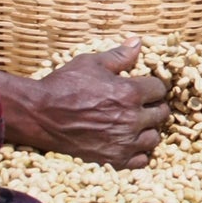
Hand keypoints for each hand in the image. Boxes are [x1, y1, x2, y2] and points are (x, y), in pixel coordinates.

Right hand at [2, 40, 170, 170]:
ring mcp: (123, 142)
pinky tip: (128, 143)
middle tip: (141, 105)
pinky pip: (141, 160)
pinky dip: (138, 153)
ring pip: (154, 138)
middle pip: (162, 114)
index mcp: (130, 93)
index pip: (160, 89)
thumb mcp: (91, 63)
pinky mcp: (113, 159)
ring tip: (136, 125)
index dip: (153, 86)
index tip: (144, 87)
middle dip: (154, 107)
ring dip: (148, 130)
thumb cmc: (64, 85)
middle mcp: (131, 119)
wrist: (39, 115)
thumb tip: (138, 42)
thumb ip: (119, 55)